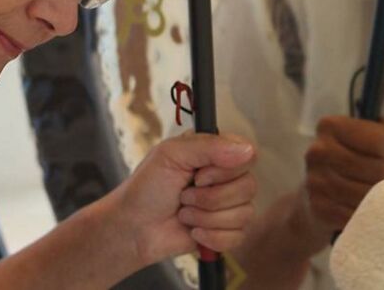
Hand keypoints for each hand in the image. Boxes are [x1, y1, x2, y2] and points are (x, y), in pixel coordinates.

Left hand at [110, 131, 256, 266]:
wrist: (134, 228)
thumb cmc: (147, 188)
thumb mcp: (171, 154)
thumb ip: (209, 146)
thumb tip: (247, 150)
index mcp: (216, 153)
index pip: (248, 155)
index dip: (227, 169)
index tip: (199, 175)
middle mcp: (226, 177)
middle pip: (249, 186)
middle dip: (211, 197)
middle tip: (184, 196)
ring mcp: (228, 205)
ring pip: (243, 213)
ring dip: (206, 217)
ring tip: (184, 213)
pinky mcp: (226, 232)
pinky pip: (238, 236)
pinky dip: (212, 236)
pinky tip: (193, 231)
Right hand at [299, 115, 383, 234]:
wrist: (311, 198)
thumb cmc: (348, 161)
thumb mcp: (366, 139)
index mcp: (329, 126)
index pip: (379, 140)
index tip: (379, 155)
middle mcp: (317, 150)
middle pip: (377, 169)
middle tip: (376, 179)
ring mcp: (315, 180)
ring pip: (368, 194)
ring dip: (376, 198)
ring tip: (372, 194)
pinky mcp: (318, 207)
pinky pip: (356, 214)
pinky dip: (364, 215)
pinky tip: (361, 209)